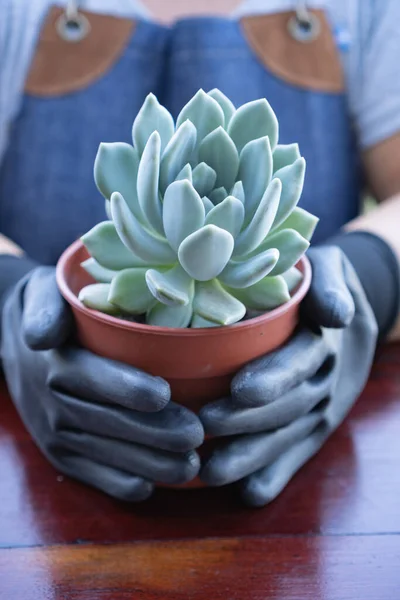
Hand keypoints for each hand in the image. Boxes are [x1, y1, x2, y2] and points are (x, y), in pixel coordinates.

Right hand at [1, 267, 202, 500]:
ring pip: (108, 455)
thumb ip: (46, 310)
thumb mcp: (43, 295)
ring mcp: (57, 434)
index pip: (96, 378)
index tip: (165, 393)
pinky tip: (154, 483)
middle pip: (110, 422)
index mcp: (58, 364)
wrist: (15, 344)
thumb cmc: (52, 312)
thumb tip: (43, 338)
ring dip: (150, 464)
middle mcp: (55, 404)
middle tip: (196, 434)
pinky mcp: (62, 455)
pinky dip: (123, 484)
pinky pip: (93, 476)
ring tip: (190, 466)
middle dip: (155, 433)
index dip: (129, 388)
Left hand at [199, 246, 377, 505]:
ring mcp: (318, 410)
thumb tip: (336, 315)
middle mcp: (322, 382)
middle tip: (205, 426)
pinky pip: (296, 456)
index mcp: (321, 343)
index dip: (273, 378)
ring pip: (286, 438)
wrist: (348, 321)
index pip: (298, 362)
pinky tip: (247, 493)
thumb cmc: (320, 288)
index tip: (239, 389)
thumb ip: (331, 289)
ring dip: (251, 457)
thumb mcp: (330, 274)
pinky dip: (274, 476)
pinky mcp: (312, 429)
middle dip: (247, 420)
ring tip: (211, 471)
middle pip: (287, 406)